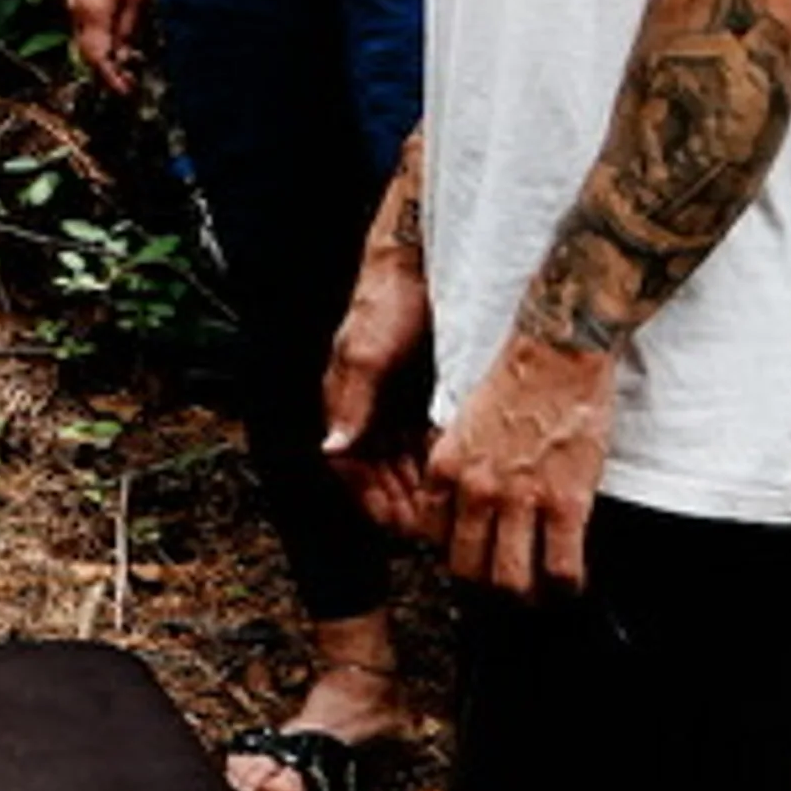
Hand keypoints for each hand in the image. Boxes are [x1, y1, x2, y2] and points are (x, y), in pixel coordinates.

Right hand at [65, 0, 148, 90]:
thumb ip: (129, 27)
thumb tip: (125, 54)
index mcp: (93, 15)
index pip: (98, 60)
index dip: (112, 79)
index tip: (126, 93)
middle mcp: (77, 13)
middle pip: (88, 54)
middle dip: (107, 71)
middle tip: (129, 80)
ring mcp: (72, 2)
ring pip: (85, 40)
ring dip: (103, 54)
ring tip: (125, 60)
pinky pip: (84, 26)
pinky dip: (98, 38)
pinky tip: (115, 35)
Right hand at [319, 232, 438, 540]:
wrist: (424, 263)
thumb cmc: (387, 301)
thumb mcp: (367, 354)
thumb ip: (351, 403)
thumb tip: (332, 449)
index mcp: (342, 400)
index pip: (348, 467)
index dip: (371, 498)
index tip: (401, 523)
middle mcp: (366, 407)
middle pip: (378, 473)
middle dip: (402, 502)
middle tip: (433, 527)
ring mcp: (395, 403)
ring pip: (404, 464)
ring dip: (422, 489)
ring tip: (448, 509)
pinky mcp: (423, 396)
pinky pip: (427, 443)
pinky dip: (439, 464)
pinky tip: (459, 476)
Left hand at [423, 324, 619, 594]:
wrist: (557, 355)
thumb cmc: (514, 384)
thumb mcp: (462, 426)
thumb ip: (458, 468)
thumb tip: (463, 510)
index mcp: (445, 468)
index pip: (432, 539)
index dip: (454, 555)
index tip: (474, 557)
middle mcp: (476, 489)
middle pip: (467, 571)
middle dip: (486, 586)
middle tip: (507, 582)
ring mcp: (520, 499)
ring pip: (510, 581)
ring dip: (526, 594)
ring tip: (540, 588)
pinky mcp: (565, 503)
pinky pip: (561, 569)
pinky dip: (567, 585)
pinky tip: (572, 578)